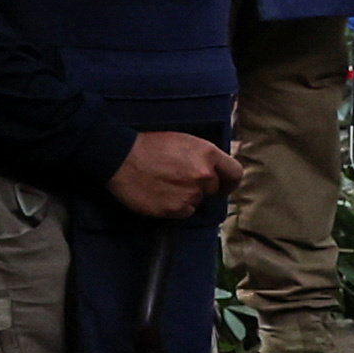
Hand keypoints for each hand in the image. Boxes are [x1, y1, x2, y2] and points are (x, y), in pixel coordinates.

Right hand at [107, 130, 247, 221]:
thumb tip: (215, 170)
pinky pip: (184, 211)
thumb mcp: (183, 141)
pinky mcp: (176, 209)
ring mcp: (190, 193)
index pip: (235, 173)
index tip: (222, 185)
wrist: (119, 157)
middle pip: (213, 188)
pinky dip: (175, 206)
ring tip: (164, 184)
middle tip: (179, 179)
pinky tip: (160, 194)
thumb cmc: (148, 145)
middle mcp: (204, 175)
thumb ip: (203, 156)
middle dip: (200, 186)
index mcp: (207, 153)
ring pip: (197, 200)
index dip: (229, 181)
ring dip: (185, 196)